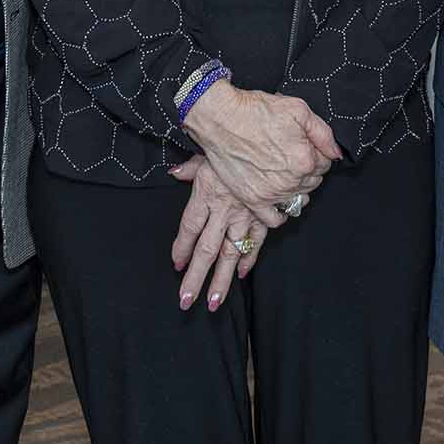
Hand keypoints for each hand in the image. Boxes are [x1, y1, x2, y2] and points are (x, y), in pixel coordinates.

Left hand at [169, 156, 268, 310]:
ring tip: (213, 302)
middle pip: (206, 250)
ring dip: (222, 279)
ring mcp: (245, 216)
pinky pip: (256, 242)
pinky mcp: (264, 216)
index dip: (181, 248)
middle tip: (186, 301)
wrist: (270, 141)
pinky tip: (242, 274)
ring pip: (231, 253)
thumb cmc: (235, 146)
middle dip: (196, 278)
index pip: (189, 227)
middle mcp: (224, 210)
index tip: (177, 264)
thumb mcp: (208, 152)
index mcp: (206, 194)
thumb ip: (190, 168)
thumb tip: (174, 173)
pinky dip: (249, 259)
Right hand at [179, 84, 341, 211]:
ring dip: (294, 186)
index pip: (325, 164)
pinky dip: (279, 213)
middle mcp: (291, 180)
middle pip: (313, 182)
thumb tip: (335, 152)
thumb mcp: (298, 109)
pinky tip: (278, 201)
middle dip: (307, 169)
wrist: (221, 119)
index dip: (316, 152)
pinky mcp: (253, 200)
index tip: (304, 145)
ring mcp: (272, 193)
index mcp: (305, 159)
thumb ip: (323, 133)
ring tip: (282, 171)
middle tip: (290, 154)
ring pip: (297, 198)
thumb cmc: (256, 111)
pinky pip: (274, 218)